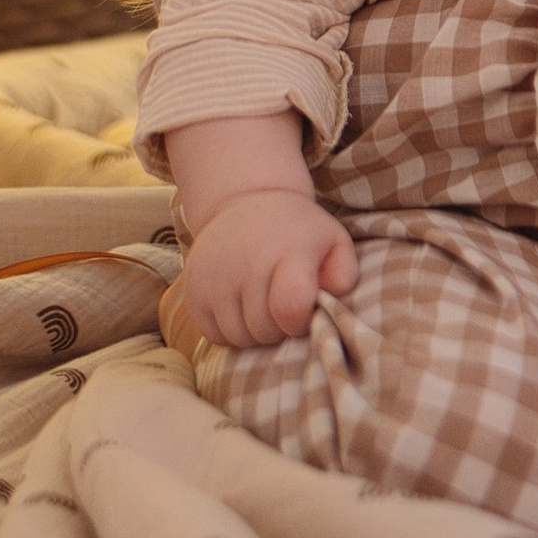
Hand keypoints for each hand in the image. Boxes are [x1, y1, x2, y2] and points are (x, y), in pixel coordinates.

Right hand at [167, 187, 356, 350]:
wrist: (247, 201)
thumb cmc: (298, 232)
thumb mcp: (334, 241)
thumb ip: (344, 276)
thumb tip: (328, 304)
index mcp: (287, 250)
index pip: (290, 308)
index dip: (300, 321)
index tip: (303, 307)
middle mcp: (246, 260)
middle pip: (264, 330)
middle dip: (279, 328)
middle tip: (282, 303)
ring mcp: (215, 275)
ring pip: (238, 337)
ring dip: (254, 332)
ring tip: (263, 305)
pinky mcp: (193, 288)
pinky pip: (214, 335)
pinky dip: (229, 329)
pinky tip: (240, 305)